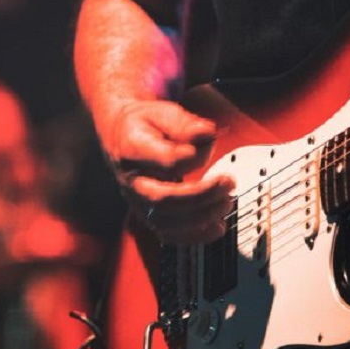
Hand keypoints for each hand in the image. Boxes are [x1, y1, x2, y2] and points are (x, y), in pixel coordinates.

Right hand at [101, 99, 234, 243]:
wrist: (121, 135)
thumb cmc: (145, 124)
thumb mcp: (163, 112)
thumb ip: (185, 124)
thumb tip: (207, 134)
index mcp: (132, 150)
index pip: (167, 162)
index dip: (194, 158)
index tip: (211, 143)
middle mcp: (131, 180)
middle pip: (162, 200)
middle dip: (202, 196)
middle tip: (228, 183)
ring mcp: (137, 201)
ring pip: (165, 222)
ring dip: (201, 217)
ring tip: (226, 203)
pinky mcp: (147, 214)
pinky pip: (168, 234)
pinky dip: (194, 236)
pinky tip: (216, 228)